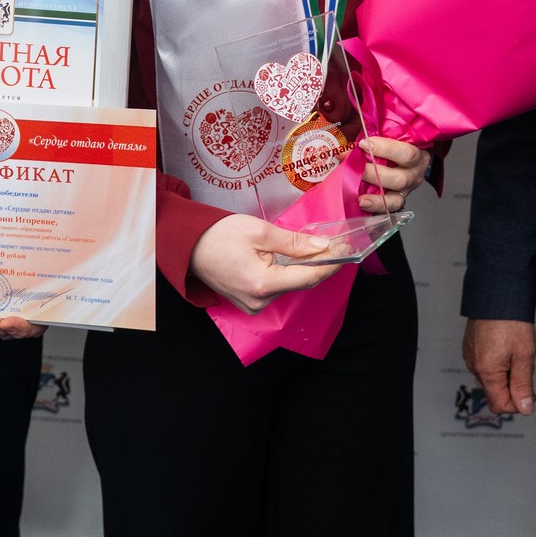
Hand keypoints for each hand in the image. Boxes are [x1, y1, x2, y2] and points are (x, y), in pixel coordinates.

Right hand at [187, 213, 340, 313]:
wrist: (187, 246)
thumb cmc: (219, 235)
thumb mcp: (259, 231)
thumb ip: (293, 241)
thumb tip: (322, 247)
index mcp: (263, 284)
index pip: (309, 277)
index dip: (331, 264)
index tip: (348, 251)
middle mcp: (260, 301)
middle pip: (301, 283)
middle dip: (319, 264)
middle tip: (336, 245)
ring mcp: (253, 306)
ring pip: (289, 286)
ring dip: (303, 268)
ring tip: (315, 248)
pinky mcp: (249, 303)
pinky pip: (276, 288)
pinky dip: (287, 274)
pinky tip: (293, 259)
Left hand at [356, 136, 431, 214]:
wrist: (408, 159)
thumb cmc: (397, 145)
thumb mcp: (390, 137)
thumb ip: (371, 139)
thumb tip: (344, 148)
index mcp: (417, 154)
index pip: (407, 153)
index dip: (385, 149)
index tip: (363, 144)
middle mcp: (414, 174)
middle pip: (399, 178)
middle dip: (374, 173)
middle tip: (355, 168)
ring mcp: (407, 190)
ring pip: (395, 197)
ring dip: (374, 195)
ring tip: (357, 192)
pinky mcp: (399, 200)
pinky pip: (390, 208)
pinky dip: (375, 206)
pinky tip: (362, 203)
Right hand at [462, 318, 535, 416]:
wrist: (497, 293)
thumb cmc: (511, 319)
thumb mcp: (524, 355)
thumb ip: (523, 385)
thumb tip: (525, 408)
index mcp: (486, 371)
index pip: (499, 405)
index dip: (517, 404)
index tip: (530, 392)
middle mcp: (473, 366)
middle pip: (494, 393)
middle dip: (512, 388)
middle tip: (525, 368)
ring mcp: (470, 356)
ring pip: (490, 379)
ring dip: (505, 375)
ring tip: (516, 354)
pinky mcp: (470, 347)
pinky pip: (484, 366)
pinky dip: (497, 364)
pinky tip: (506, 348)